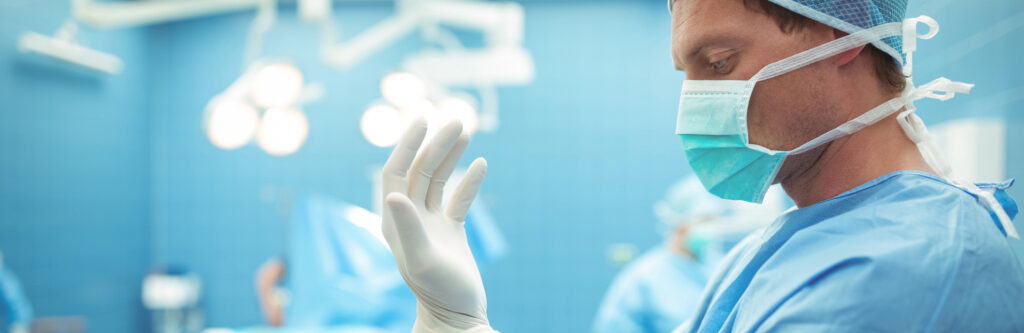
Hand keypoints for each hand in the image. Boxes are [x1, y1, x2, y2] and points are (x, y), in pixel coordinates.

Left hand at [381, 119, 495, 332]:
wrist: (458, 315)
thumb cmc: (438, 291)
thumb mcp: (421, 259)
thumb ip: (407, 226)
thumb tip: (394, 194)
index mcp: (395, 221)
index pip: (395, 172)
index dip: (406, 145)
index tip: (422, 120)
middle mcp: (409, 219)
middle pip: (420, 171)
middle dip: (436, 144)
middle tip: (457, 120)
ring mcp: (431, 224)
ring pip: (439, 180)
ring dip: (451, 156)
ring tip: (466, 130)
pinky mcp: (451, 233)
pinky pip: (458, 200)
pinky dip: (469, 182)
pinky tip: (481, 164)